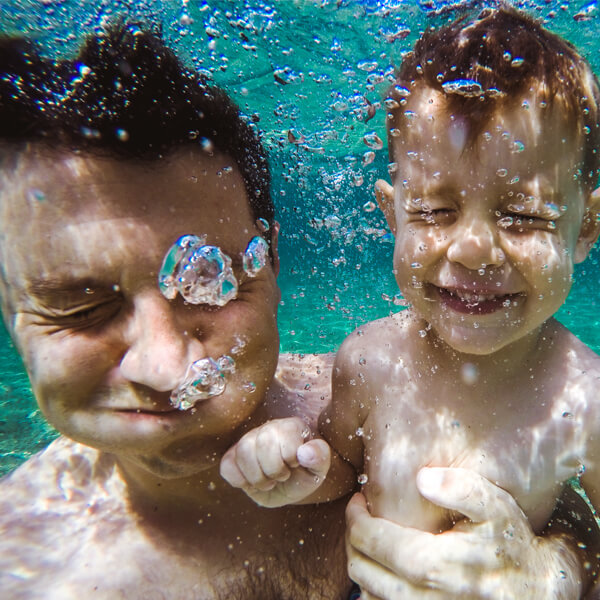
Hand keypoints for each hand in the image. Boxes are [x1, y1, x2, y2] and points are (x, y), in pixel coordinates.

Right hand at [219, 417, 330, 506]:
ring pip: (243, 450)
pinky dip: (238, 479)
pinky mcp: (233, 456)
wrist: (290, 485)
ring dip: (257, 476)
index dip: (289, 457)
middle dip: (273, 469)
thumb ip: (320, 457)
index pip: (284, 433)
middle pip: (262, 442)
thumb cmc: (306, 473)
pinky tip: (251, 483)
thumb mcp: (320, 468)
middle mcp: (268, 429)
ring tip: (269, 482)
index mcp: (291, 427)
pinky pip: (226, 464)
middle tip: (282, 477)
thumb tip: (305, 452)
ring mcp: (248, 441)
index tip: (295, 466)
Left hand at [346, 468, 582, 598]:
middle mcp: (428, 599)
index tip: (357, 503)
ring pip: (371, 598)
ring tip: (366, 543)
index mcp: (439, 565)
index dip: (358, 522)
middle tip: (357, 519)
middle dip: (353, 543)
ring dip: (361, 569)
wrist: (537, 591)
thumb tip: (422, 478)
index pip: (378, 544)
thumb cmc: (512, 544)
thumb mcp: (495, 507)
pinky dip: (374, 593)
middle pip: (367, 574)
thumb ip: (461, 488)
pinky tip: (382, 570)